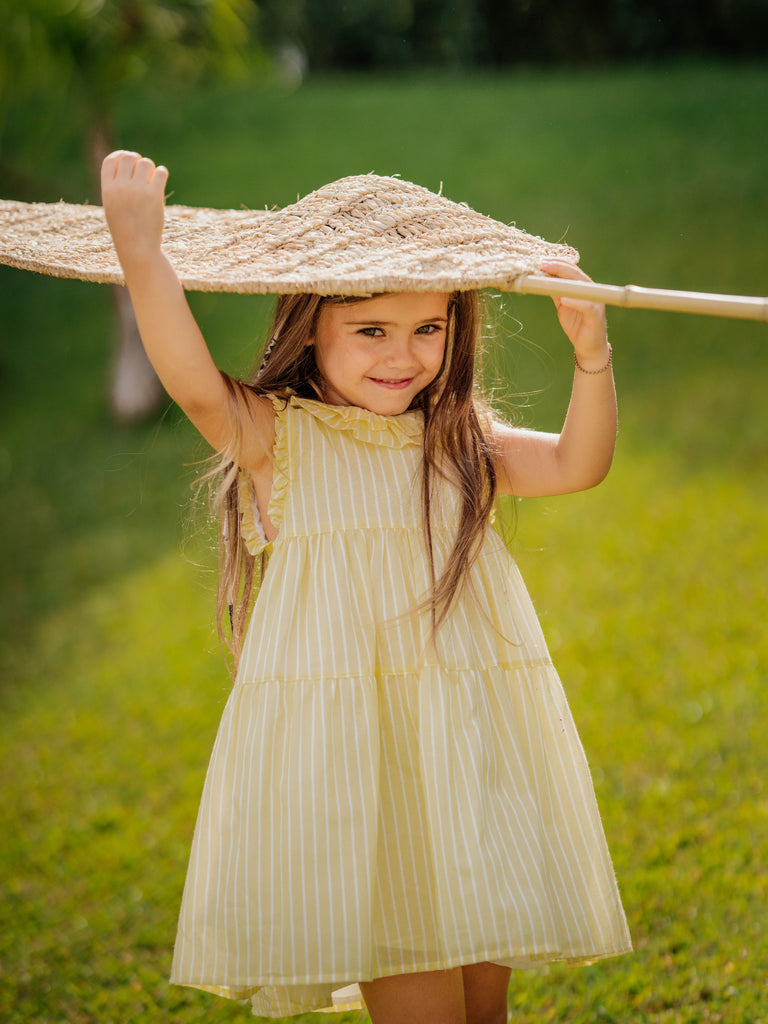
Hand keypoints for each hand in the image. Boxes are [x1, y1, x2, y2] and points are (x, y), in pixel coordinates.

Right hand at [101, 150, 168, 268]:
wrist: (137, 249)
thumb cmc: (126, 230)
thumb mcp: (114, 207)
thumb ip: (118, 187)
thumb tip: (132, 164)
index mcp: (107, 189)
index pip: (111, 160)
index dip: (120, 156)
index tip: (128, 160)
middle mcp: (120, 187)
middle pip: (129, 157)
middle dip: (137, 160)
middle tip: (144, 172)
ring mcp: (137, 190)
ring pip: (146, 163)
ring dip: (151, 168)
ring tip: (152, 180)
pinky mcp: (154, 195)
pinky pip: (161, 172)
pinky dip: (162, 173)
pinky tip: (160, 181)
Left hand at [539, 259, 609, 370]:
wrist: (588, 347)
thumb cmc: (576, 324)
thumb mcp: (562, 304)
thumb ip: (556, 291)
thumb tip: (542, 278)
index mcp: (583, 286)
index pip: (571, 269)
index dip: (556, 263)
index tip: (540, 260)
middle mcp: (591, 290)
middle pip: (575, 273)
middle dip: (558, 266)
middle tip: (541, 263)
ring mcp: (596, 301)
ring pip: (582, 285)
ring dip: (565, 279)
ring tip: (550, 276)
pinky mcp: (596, 315)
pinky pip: (586, 305)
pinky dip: (575, 301)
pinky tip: (563, 299)